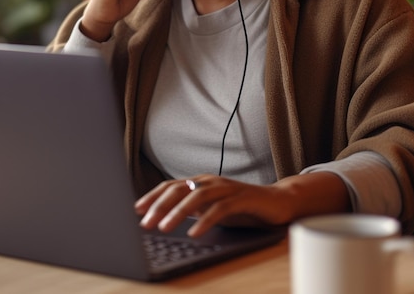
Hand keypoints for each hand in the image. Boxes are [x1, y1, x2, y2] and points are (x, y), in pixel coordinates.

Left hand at [134, 172, 350, 237]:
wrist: (277, 202)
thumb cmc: (242, 206)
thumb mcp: (212, 207)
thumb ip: (193, 209)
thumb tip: (166, 218)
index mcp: (201, 182)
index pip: (171, 186)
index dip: (153, 196)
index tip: (137, 209)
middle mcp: (210, 181)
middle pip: (179, 189)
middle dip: (159, 206)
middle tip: (144, 223)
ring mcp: (226, 187)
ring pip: (196, 197)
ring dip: (178, 213)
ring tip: (164, 227)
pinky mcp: (241, 198)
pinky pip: (220, 209)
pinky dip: (205, 221)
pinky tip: (195, 233)